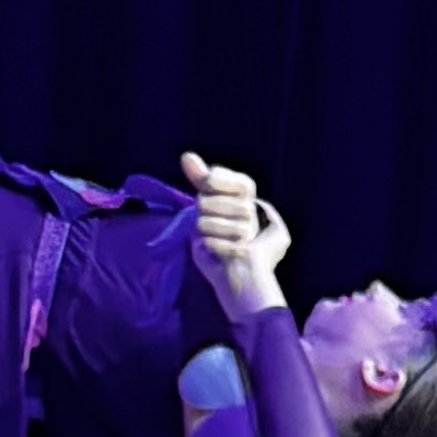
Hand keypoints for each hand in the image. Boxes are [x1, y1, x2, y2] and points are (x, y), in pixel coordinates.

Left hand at [179, 149, 289, 325]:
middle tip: (213, 229)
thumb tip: (186, 156)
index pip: (215, 176)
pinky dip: (208, 250)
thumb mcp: (211, 208)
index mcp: (246, 194)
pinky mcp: (243, 250)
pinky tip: (217, 255)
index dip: (207, 186)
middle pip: (203, 200)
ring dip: (203, 235)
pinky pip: (208, 242)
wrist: (239, 280)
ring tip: (216, 243)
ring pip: (203, 221)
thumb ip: (202, 180)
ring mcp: (249, 229)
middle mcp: (250, 209)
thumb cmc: (222, 244)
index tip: (208, 194)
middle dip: (201, 216)